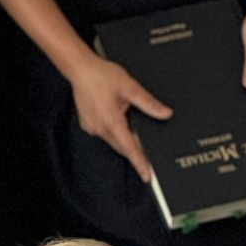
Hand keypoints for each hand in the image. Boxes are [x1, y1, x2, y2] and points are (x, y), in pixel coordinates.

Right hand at [67, 54, 169, 183]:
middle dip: (134, 150)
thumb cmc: (102, 75)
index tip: (147, 177)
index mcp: (112, 122)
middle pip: (122, 146)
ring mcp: (92, 127)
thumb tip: (165, 113)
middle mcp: (100, 128)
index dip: (140, 163)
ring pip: (113, 140)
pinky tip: (116, 118)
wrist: (80, 68)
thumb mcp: (130, 87)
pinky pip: (105, 134)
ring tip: (127, 121)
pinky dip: (113, 131)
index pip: (130, 149)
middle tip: (147, 151)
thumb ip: (149, 103)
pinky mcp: (87, 123)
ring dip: (123, 137)